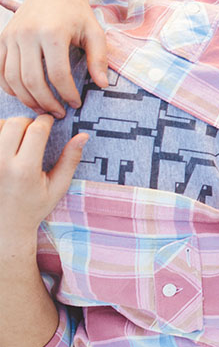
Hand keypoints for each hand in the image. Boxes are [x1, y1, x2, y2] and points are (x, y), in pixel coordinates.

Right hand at [0, 0, 108, 117]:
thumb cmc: (78, 13)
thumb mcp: (95, 33)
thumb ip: (99, 59)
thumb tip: (102, 85)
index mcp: (52, 33)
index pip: (57, 74)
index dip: (67, 94)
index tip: (76, 104)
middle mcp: (28, 34)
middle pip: (32, 80)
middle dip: (46, 102)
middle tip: (59, 113)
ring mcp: (11, 36)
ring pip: (13, 78)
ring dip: (27, 98)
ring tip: (44, 109)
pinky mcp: (3, 38)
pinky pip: (1, 69)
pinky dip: (10, 87)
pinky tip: (25, 96)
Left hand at [0, 115, 87, 238]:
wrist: (4, 225)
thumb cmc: (33, 206)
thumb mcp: (57, 187)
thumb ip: (70, 160)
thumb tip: (83, 136)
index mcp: (25, 170)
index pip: (36, 130)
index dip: (46, 121)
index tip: (50, 122)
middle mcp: (2, 164)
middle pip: (16, 123)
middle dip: (28, 122)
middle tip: (35, 131)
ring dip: (10, 126)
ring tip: (18, 137)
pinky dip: (0, 132)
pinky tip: (6, 143)